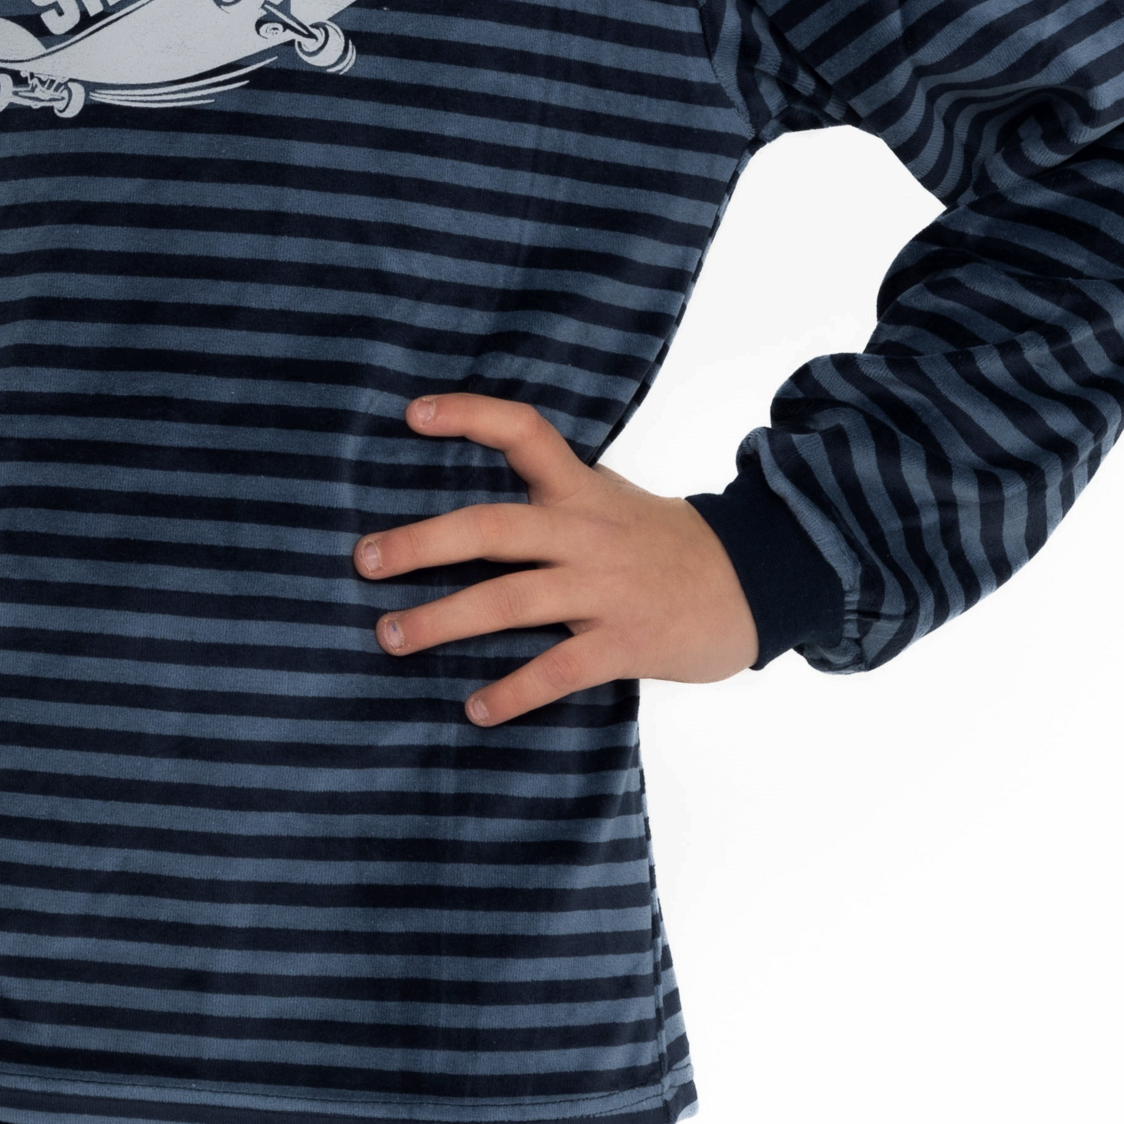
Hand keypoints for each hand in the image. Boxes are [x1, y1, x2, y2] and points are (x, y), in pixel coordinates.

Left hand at [354, 394, 758, 725]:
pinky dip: (512, 692)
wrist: (758, 580)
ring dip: (443, 620)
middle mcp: (586, 532)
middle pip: (493, 528)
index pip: (525, 432)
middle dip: (422, 543)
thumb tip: (471, 511)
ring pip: (509, 601)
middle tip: (364, 559)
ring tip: (390, 636)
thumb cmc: (664, 545)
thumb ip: (553, 500)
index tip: (412, 413)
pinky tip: (477, 709)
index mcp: (582, 490)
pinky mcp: (624, 642)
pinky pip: (557, 669)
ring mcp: (604, 588)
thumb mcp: (611, 502)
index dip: (469, 417)